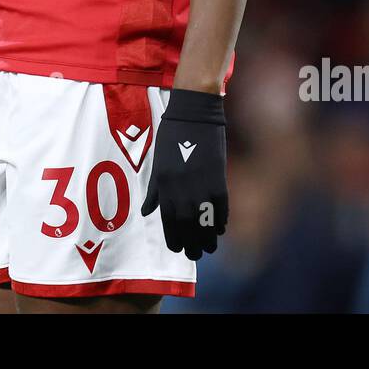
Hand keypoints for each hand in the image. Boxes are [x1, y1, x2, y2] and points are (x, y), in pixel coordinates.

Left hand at [140, 88, 227, 259]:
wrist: (195, 114)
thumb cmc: (173, 136)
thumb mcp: (158, 162)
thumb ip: (154, 190)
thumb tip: (147, 212)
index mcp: (164, 184)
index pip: (168, 220)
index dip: (173, 237)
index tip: (177, 248)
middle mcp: (181, 188)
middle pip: (187, 225)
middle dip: (190, 243)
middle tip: (194, 254)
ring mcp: (201, 185)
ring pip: (205, 221)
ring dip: (207, 238)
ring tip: (208, 248)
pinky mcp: (218, 179)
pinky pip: (220, 208)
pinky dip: (220, 221)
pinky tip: (219, 229)